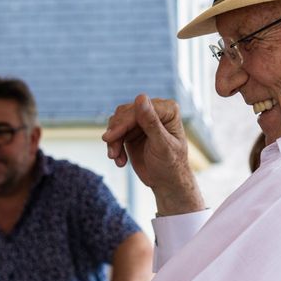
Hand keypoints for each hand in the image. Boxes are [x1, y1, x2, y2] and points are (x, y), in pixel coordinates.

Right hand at [103, 94, 204, 215]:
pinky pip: (115, 133)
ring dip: (113, 141)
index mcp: (167, 110)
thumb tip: (141, 97)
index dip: (123, 123)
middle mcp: (154, 111)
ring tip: (115, 158)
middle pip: (125, 114)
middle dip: (116, 133)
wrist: (167, 183)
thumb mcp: (161, 145)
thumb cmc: (170, 165)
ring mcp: (142, 121)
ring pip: (117, 122)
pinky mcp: (132, 131)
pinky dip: (114, 146)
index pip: (139, 109)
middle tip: (112, 153)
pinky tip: (119, 161)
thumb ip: (151, 122)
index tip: (110, 137)